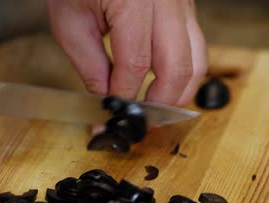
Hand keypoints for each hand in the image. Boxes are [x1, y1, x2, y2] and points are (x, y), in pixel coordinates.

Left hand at [46, 0, 206, 105]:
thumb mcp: (71, 22)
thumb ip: (91, 68)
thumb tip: (107, 107)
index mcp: (134, 0)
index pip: (136, 66)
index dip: (125, 99)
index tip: (112, 118)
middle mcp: (167, 1)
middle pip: (178, 68)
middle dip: (159, 104)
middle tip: (141, 123)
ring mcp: (183, 3)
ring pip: (197, 62)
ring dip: (179, 94)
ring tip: (156, 110)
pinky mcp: (187, 8)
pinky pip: (196, 48)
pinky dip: (184, 73)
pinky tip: (165, 86)